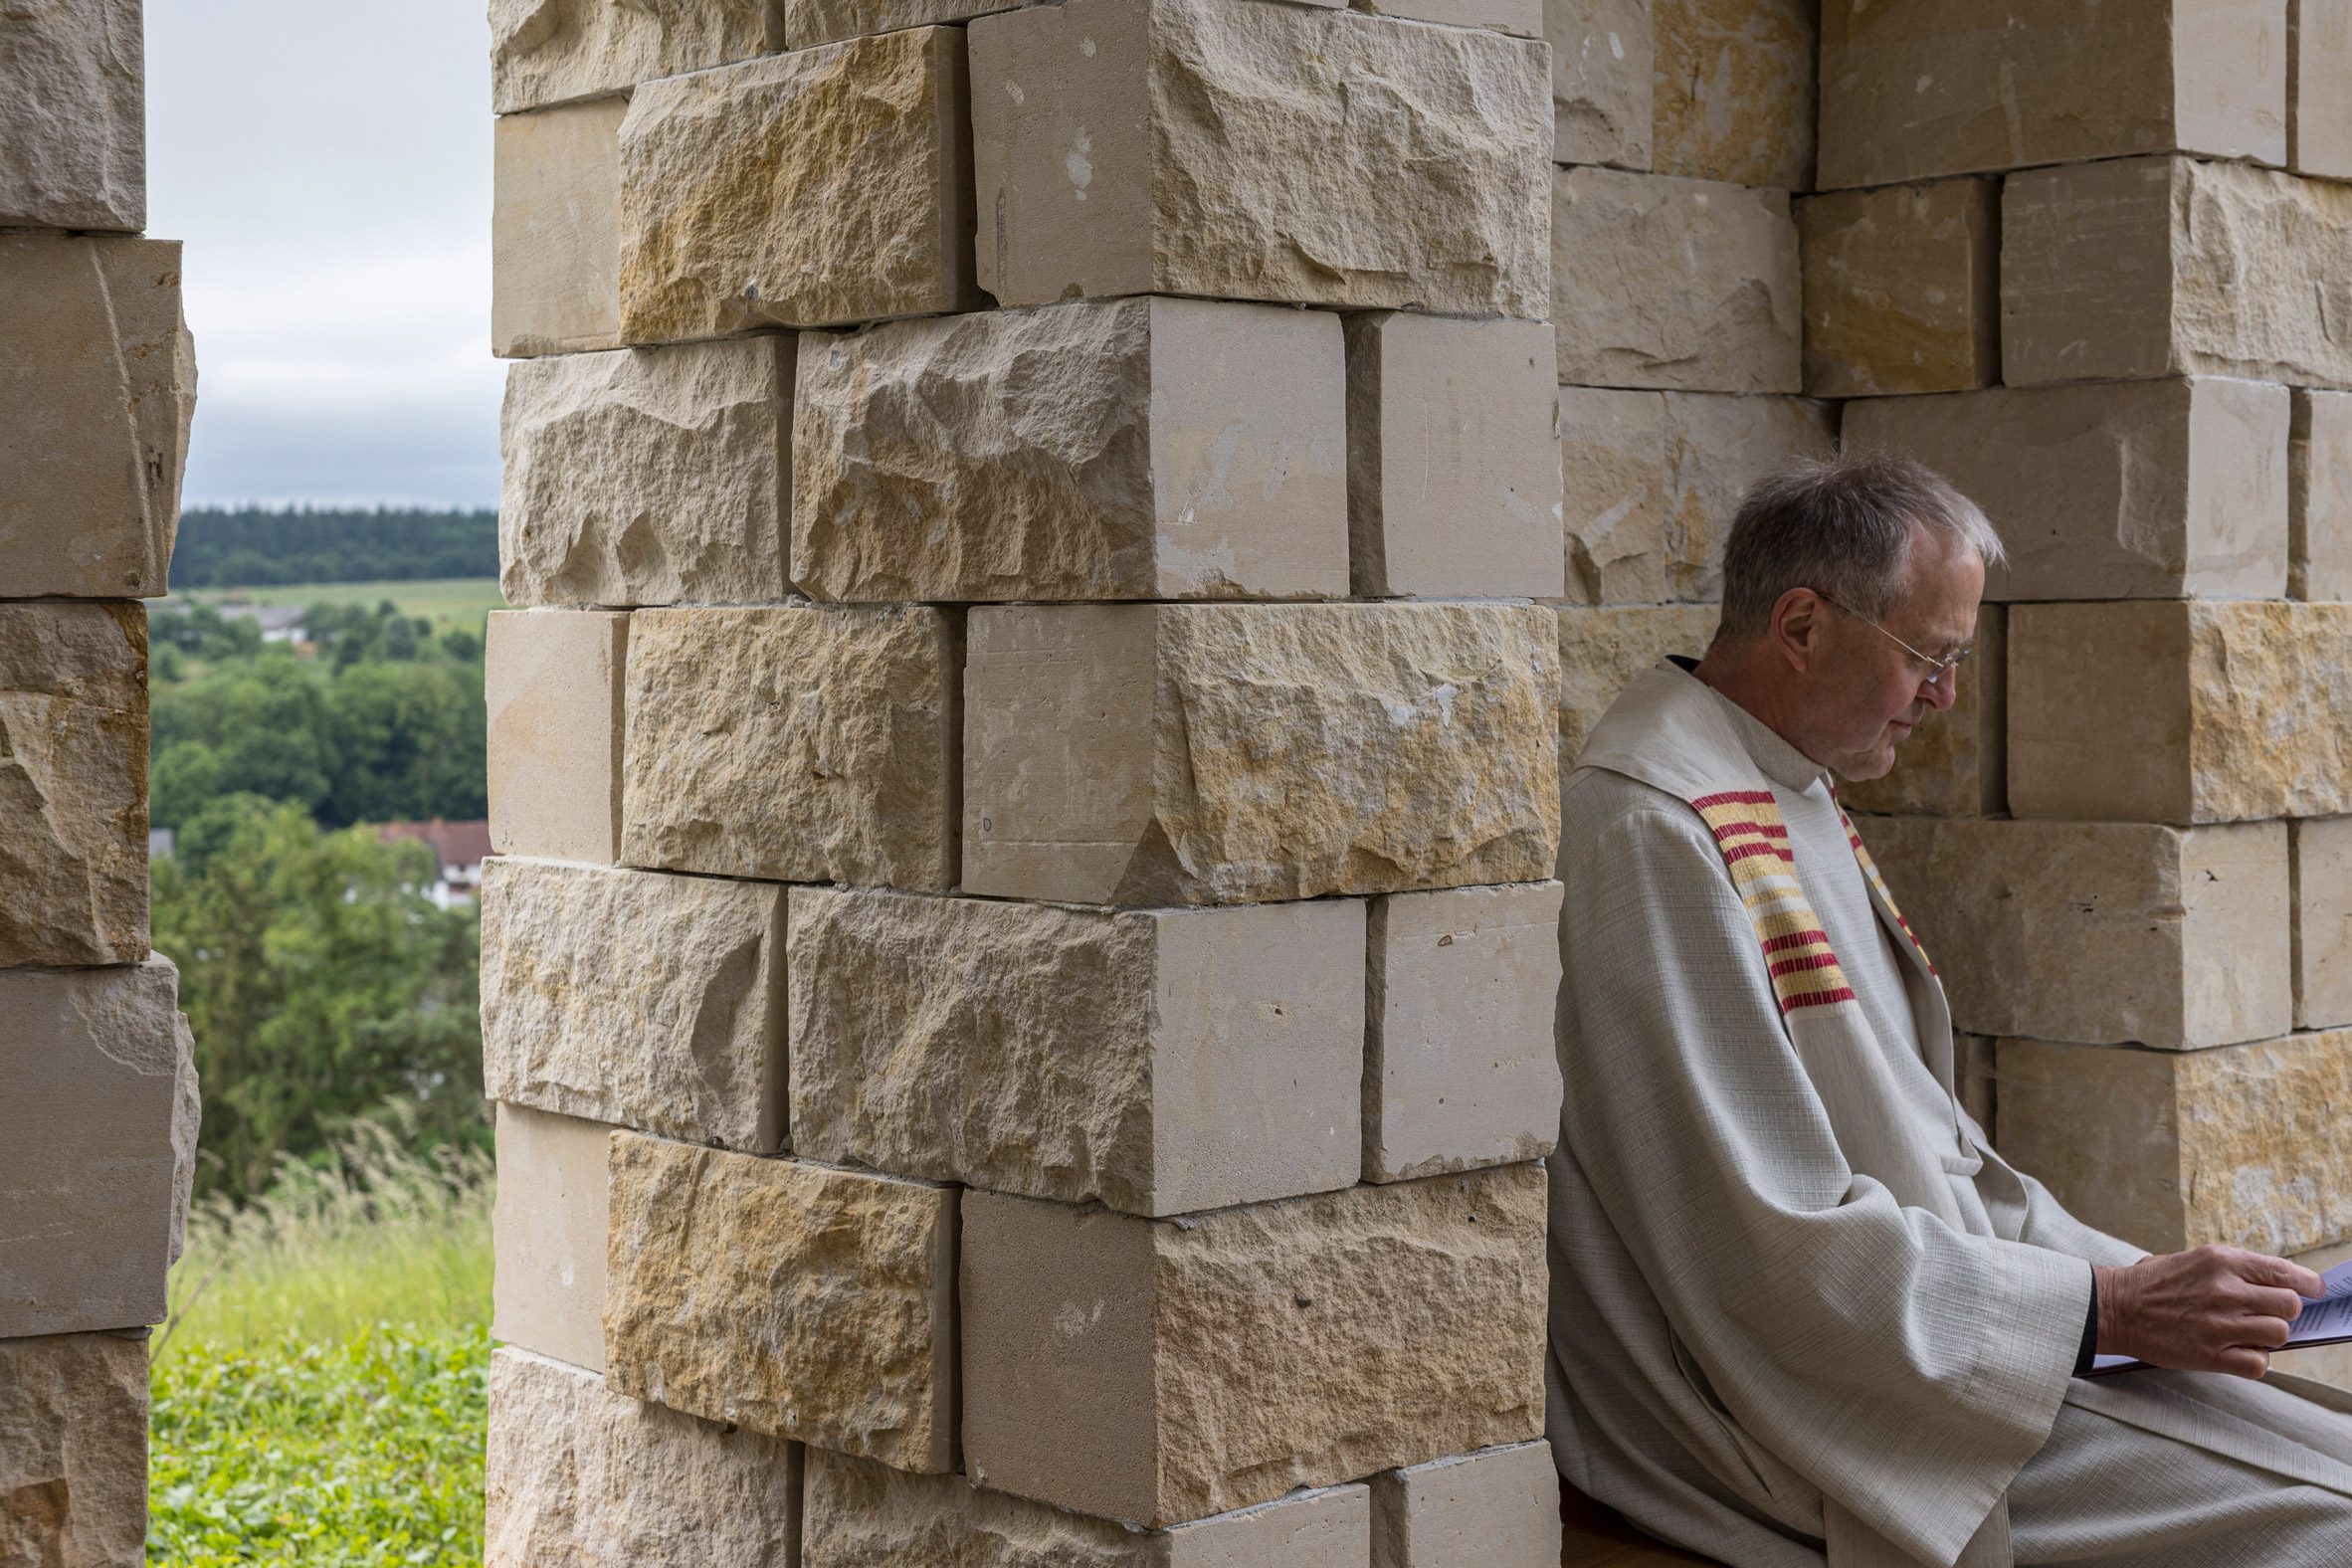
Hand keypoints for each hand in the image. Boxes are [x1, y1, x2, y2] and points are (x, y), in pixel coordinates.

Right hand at [2095, 1246, 2324, 1378]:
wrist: (2113, 1308)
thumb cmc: (2152, 1284)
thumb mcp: (2194, 1260)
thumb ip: (2236, 1271)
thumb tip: (2279, 1285)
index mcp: (2220, 1261)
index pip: (2284, 1271)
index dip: (2308, 1283)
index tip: (2315, 1290)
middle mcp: (2224, 1290)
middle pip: (2289, 1305)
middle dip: (2284, 1311)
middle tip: (2264, 1314)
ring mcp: (2218, 1324)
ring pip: (2279, 1334)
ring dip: (2268, 1336)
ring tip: (2246, 1334)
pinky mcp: (2209, 1355)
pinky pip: (2259, 1364)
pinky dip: (2254, 1361)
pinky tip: (2236, 1353)